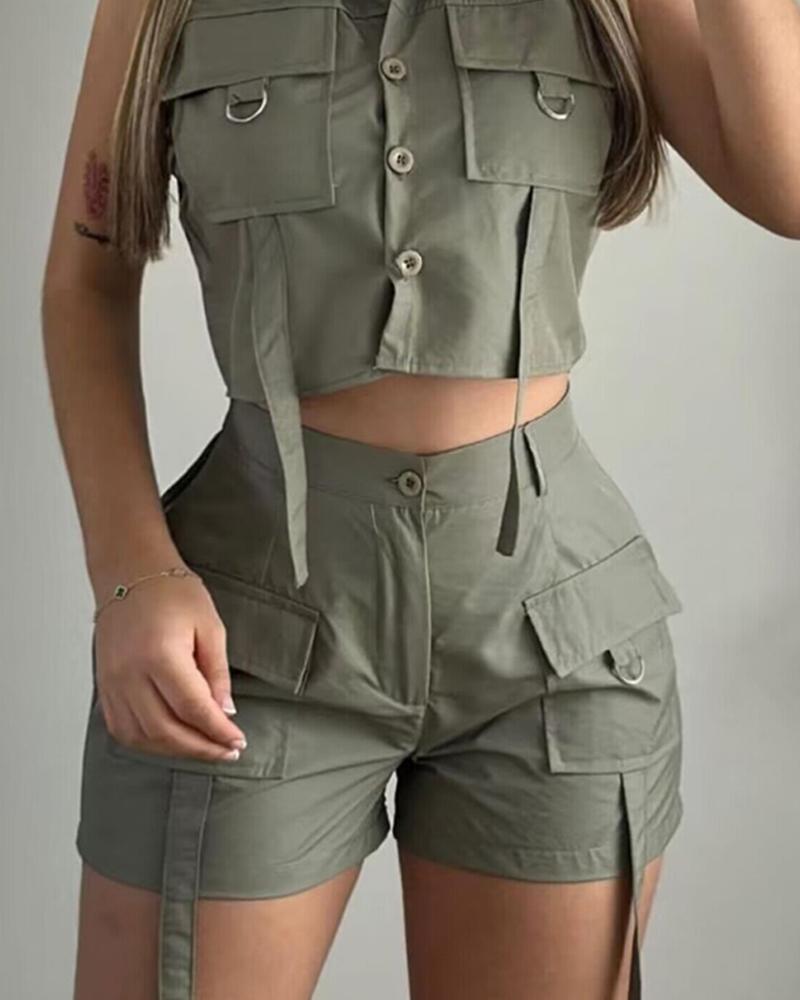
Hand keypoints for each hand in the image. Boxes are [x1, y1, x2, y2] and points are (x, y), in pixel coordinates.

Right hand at [93, 567, 247, 761]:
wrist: (129, 572)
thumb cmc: (171, 591)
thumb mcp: (209, 626)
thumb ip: (217, 673)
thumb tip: (224, 712)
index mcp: (160, 655)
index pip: (193, 708)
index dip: (218, 731)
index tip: (238, 741)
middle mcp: (130, 674)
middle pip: (166, 730)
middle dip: (201, 747)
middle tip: (227, 751)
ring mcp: (112, 683)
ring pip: (142, 736)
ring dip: (176, 750)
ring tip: (205, 747)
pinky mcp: (104, 687)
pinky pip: (123, 729)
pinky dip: (149, 742)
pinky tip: (173, 740)